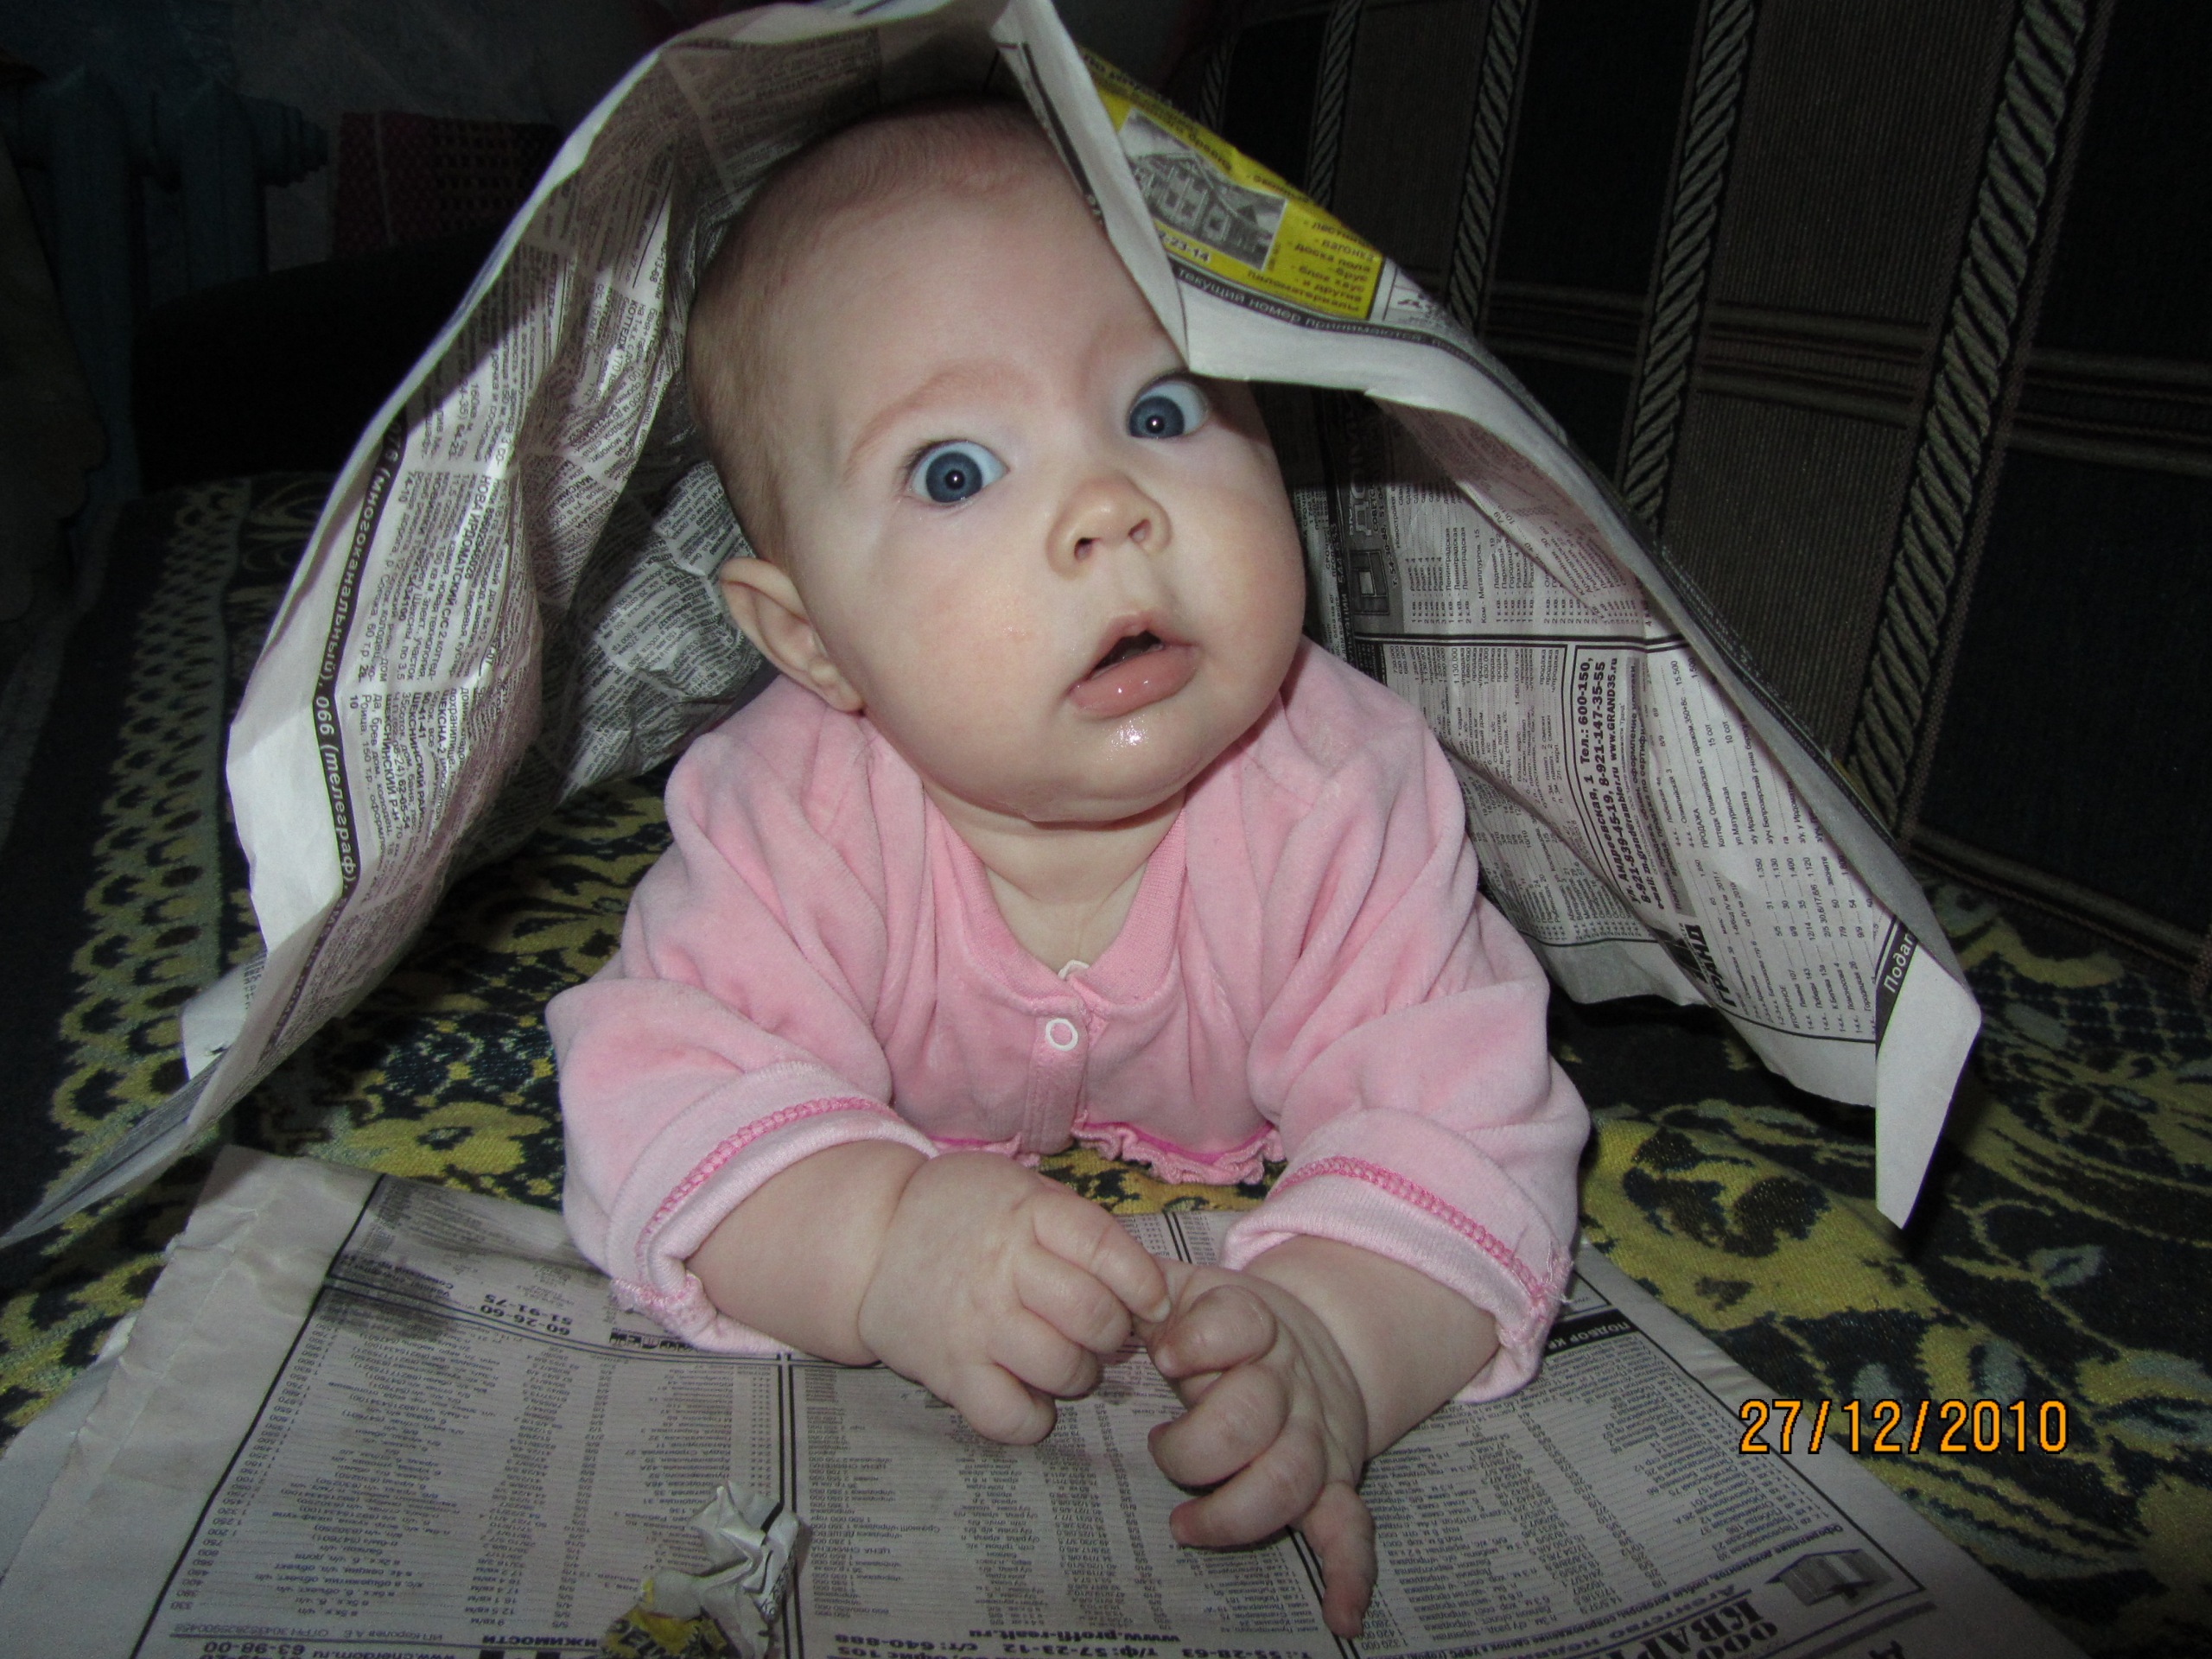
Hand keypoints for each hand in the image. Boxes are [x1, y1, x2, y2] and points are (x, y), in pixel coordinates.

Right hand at [856, 1152, 1171, 1444]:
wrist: (873, 1237)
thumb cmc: (963, 1211)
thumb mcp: (1020, 1189)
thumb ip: (1076, 1224)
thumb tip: (1145, 1278)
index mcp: (1027, 1214)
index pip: (1105, 1248)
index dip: (1143, 1282)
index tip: (1152, 1302)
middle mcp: (1002, 1268)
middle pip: (1092, 1315)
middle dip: (1113, 1333)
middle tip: (1100, 1332)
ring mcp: (975, 1324)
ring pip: (1061, 1368)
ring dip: (1081, 1375)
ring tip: (1068, 1362)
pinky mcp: (950, 1372)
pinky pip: (1010, 1417)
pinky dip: (1034, 1419)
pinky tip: (1032, 1397)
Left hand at [1139, 1259, 1375, 1638]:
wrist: (1311, 1334)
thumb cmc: (1222, 1321)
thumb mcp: (1188, 1286)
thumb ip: (1141, 1282)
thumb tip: (1098, 1290)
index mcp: (1253, 1322)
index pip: (1238, 1324)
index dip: (1200, 1341)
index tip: (1164, 1355)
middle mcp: (1288, 1381)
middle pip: (1251, 1416)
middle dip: (1195, 1445)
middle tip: (1160, 1450)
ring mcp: (1314, 1434)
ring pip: (1289, 1477)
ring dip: (1234, 1511)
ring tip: (1185, 1525)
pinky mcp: (1334, 1479)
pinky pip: (1350, 1527)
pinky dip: (1349, 1572)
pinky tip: (1340, 1614)